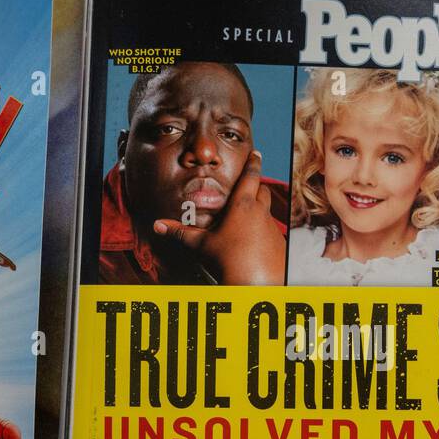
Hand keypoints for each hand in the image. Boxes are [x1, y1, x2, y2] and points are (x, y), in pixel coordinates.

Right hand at [153, 151, 284, 284]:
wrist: (254, 285)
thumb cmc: (227, 261)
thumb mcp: (201, 245)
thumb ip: (180, 232)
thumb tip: (158, 226)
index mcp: (243, 206)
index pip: (251, 176)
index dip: (253, 163)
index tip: (257, 154)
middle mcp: (261, 213)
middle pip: (263, 191)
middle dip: (257, 187)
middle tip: (250, 186)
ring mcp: (273, 228)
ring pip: (269, 212)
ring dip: (260, 211)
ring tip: (249, 217)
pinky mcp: (280, 243)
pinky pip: (273, 231)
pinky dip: (265, 231)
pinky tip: (256, 241)